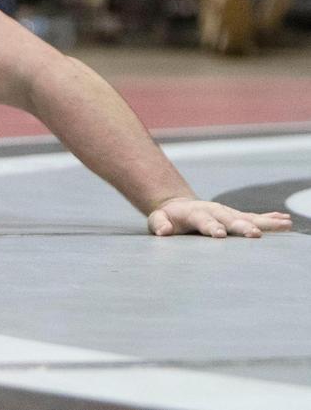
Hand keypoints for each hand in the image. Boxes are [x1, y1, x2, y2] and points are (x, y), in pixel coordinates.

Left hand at [147, 198, 292, 237]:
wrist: (178, 207)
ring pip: (247, 217)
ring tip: (283, 224)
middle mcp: (214, 210)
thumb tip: (164, 231)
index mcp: (194, 213)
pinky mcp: (235, 217)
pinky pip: (254, 217)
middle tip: (254, 235)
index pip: (203, 220)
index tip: (220, 235)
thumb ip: (159, 224)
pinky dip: (269, 219)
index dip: (211, 227)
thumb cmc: (167, 218)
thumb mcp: (157, 220)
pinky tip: (285, 221)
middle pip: (229, 219)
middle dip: (241, 227)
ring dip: (265, 222)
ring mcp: (226, 213)